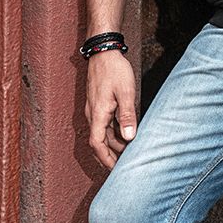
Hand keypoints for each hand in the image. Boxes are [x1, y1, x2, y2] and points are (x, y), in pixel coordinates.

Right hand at [85, 49, 137, 168]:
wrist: (104, 52)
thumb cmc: (115, 70)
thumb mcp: (125, 92)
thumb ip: (127, 115)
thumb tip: (129, 138)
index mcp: (97, 114)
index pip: (97, 144)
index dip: (106, 159)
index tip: (115, 170)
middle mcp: (92, 114)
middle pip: (100, 141)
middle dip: (112, 154)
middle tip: (127, 163)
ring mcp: (94, 109)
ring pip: (102, 132)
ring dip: (114, 142)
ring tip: (130, 149)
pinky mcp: (99, 103)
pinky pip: (104, 123)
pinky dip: (113, 131)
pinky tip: (126, 131)